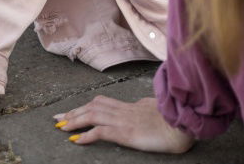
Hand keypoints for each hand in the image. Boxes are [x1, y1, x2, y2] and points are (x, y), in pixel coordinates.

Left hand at [54, 96, 193, 152]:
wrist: (186, 124)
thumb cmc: (179, 120)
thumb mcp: (161, 111)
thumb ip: (149, 108)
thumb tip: (145, 106)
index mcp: (134, 106)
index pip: (104, 102)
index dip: (87, 106)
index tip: (73, 111)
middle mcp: (127, 110)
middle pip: (94, 106)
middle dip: (74, 112)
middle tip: (57, 119)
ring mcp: (126, 120)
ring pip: (93, 115)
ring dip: (74, 121)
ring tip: (61, 127)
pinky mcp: (127, 133)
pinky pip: (102, 131)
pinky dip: (86, 135)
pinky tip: (76, 140)